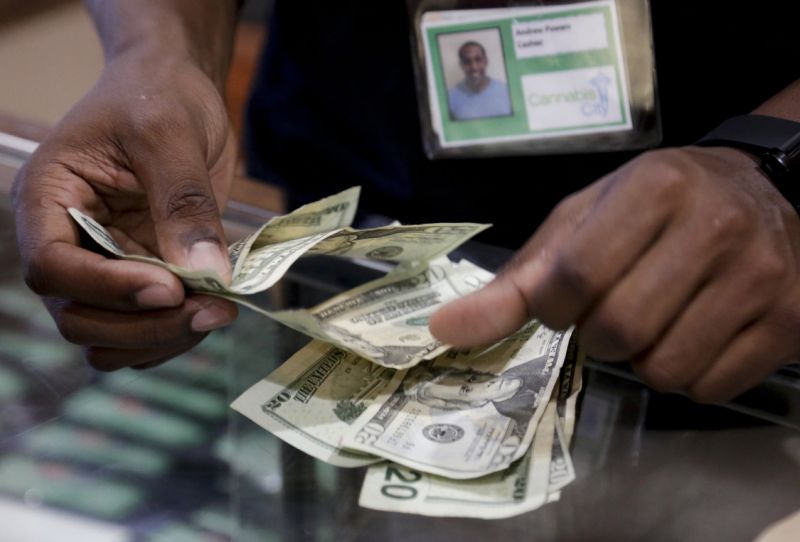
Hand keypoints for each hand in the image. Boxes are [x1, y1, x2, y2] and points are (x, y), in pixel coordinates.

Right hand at [12, 52, 237, 370]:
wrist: (177, 92)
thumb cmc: (159, 95)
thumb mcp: (170, 132)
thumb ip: (184, 202)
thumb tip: (207, 273)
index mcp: (48, 199)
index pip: (51, 265)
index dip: (107, 288)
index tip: (170, 287)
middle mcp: (66, 242)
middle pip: (78, 317)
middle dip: (145, 325)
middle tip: (214, 309)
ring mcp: (101, 267)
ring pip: (108, 338)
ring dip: (162, 338)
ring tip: (220, 309)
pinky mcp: (138, 279)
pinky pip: (142, 333)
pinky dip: (175, 335)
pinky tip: (213, 307)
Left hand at [430, 147, 799, 401]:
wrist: (766, 191)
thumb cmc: (657, 204)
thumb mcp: (583, 220)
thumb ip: (518, 278)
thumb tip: (443, 332)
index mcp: (653, 189)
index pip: (573, 278)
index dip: (553, 308)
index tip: (561, 302)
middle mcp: (715, 228)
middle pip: (617, 332)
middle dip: (595, 336)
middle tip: (612, 309)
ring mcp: (761, 278)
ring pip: (663, 370)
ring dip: (639, 359)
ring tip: (654, 318)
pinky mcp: (790, 323)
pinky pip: (707, 389)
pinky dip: (684, 376)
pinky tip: (692, 334)